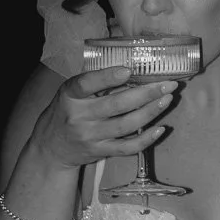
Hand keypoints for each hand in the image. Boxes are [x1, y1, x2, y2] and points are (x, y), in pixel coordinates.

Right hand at [32, 67, 176, 170]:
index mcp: (70, 95)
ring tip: (167, 99)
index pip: (86, 83)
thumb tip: (133, 68)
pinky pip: (127, 147)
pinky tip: (160, 128)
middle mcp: (79, 116)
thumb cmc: (68, 111)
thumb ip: (95, 82)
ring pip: (126, 125)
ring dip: (150, 112)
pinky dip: (146, 139)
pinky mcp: (100, 151)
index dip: (107, 77)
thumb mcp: (72, 93)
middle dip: (146, 93)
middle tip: (167, 84)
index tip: (128, 70)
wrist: (51, 146)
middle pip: (116, 105)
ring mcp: (90, 136)